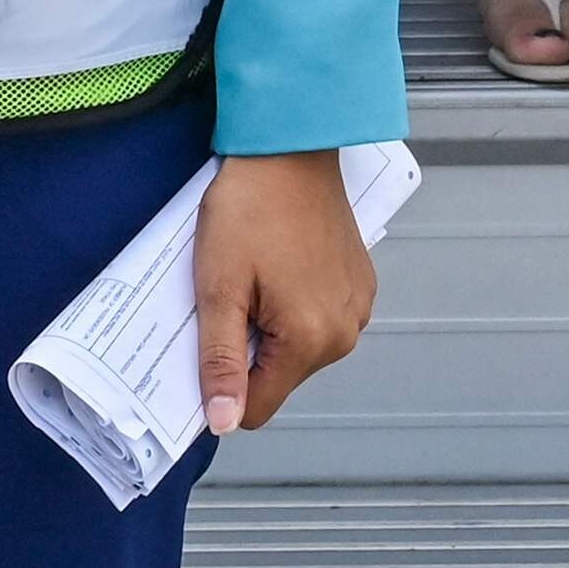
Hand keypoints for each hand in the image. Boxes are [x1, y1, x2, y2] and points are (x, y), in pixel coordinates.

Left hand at [193, 148, 375, 438]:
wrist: (292, 145)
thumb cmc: (250, 207)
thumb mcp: (219, 285)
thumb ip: (221, 359)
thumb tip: (222, 422)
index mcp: (310, 341)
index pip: (257, 407)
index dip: (222, 383)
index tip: (207, 340)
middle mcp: (344, 334)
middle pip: (278, 376)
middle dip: (248, 345)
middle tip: (232, 290)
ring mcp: (358, 308)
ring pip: (298, 348)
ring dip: (271, 324)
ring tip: (257, 271)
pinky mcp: (361, 285)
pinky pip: (319, 318)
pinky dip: (295, 303)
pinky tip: (282, 262)